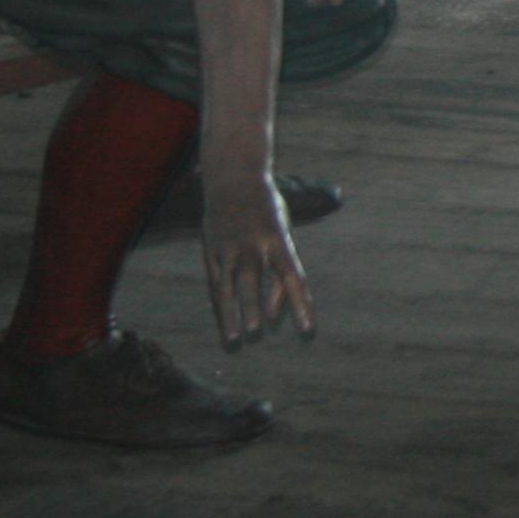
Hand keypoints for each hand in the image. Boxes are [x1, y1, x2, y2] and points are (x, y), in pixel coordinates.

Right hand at [203, 168, 315, 348]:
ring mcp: (228, 247)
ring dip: (232, 314)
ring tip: (235, 340)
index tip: (307, 329)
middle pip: (253, 281)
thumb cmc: (267, 210)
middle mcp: (253, 244)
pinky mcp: (211, 250)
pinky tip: (224, 323)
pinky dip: (220, 304)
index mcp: (279, 239)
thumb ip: (283, 271)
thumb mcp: (283, 232)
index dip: (301, 304)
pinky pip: (215, 283)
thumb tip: (274, 314)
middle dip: (254, 308)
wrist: (234, 178)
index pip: (294, 277)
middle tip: (256, 334)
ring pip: (228, 287)